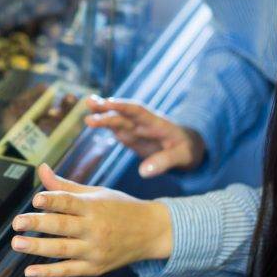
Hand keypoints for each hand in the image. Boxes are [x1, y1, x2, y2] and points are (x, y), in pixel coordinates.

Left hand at [10, 164, 171, 276]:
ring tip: (17, 243)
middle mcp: (95, 229)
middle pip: (62, 227)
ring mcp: (95, 250)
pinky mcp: (95, 268)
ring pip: (63, 250)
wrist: (152, 232)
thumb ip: (65, 186)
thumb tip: (41, 169)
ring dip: (38, 248)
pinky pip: (69, 271)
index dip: (53, 200)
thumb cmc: (120, 208)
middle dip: (38, 224)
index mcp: (94, 206)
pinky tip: (30, 270)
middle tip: (17, 222)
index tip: (35, 199)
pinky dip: (49, 272)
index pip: (70, 202)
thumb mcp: (96, 192)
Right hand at [84, 96, 204, 177]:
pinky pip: (116, 128)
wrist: (190, 147)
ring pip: (117, 120)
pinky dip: (104, 123)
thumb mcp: (182, 157)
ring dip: (102, 115)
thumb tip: (143, 172)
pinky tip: (92, 120)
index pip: (138, 111)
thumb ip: (164, 162)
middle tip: (90, 104)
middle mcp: (143, 123)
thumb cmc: (188, 150)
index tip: (109, 104)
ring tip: (86, 111)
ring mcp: (136, 129)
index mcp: (157, 123)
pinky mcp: (132, 137)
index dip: (123, 107)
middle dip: (107, 109)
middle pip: (123, 114)